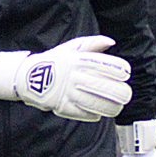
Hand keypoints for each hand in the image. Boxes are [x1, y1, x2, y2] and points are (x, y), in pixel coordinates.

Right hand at [0, 35, 129, 121]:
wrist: (28, 77)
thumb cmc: (54, 61)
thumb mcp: (71, 48)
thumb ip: (92, 44)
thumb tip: (111, 42)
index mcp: (78, 60)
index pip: (108, 66)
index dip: (122, 71)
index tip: (126, 74)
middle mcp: (75, 76)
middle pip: (106, 87)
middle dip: (122, 93)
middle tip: (126, 94)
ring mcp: (69, 93)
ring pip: (98, 104)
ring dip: (113, 107)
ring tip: (118, 107)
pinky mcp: (64, 107)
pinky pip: (86, 114)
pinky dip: (97, 114)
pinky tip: (100, 112)